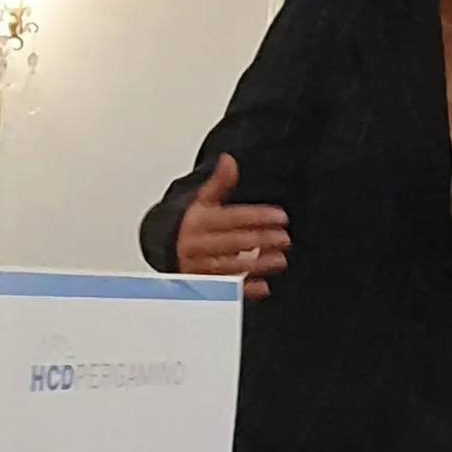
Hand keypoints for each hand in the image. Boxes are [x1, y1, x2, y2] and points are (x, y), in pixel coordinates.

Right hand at [175, 153, 289, 300]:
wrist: (167, 251)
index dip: (258, 217)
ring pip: (230, 267)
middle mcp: (196, 245)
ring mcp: (198, 267)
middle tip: (284, 238)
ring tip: (280, 260)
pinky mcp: (201, 286)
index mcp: (198, 222)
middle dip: (261, 240)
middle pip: (233, 243)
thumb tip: (228, 160)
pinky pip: (223, 290)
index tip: (281, 217)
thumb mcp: (202, 202)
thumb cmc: (191, 226)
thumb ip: (218, 183)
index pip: (232, 218)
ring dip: (257, 265)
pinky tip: (263, 287)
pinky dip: (243, 290)